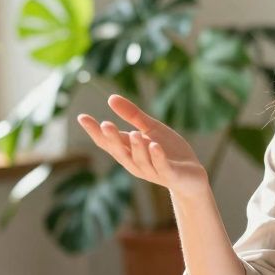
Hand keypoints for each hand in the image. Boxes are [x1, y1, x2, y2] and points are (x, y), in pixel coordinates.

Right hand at [78, 95, 209, 197]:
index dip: (95, 131)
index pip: (108, 142)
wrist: (192, 176)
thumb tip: (110, 98)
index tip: (82, 117)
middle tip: (105, 124)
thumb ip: (132, 115)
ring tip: (135, 133)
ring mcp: (153, 170)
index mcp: (129, 151)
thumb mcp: (151, 129)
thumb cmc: (168, 151)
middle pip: (120, 152)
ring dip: (137, 147)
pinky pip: (162, 166)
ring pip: (140, 160)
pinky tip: (154, 145)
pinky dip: (157, 157)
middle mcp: (136, 163)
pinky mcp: (170, 174)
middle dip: (113, 139)